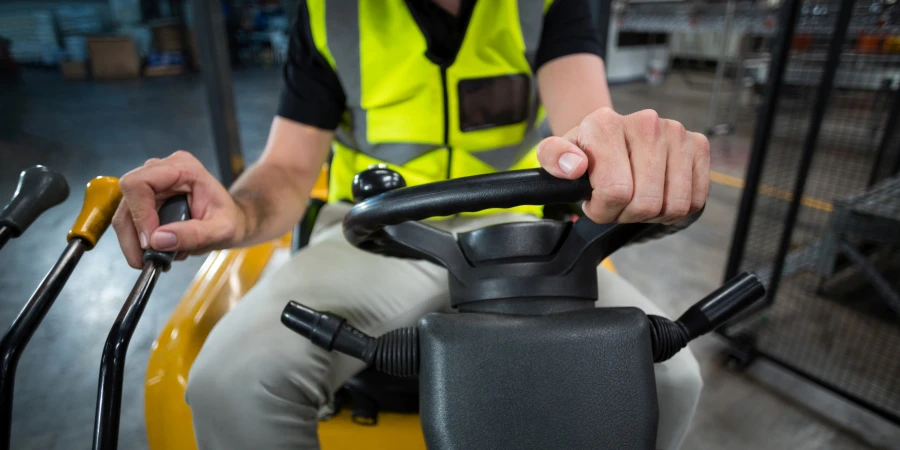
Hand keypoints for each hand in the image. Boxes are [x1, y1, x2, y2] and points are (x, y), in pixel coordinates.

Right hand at [112, 151, 245, 267]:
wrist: (230, 221)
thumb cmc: (229, 219)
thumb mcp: (221, 230)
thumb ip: (194, 234)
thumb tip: (157, 240)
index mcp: (182, 167)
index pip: (140, 183)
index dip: (139, 214)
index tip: (150, 242)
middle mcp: (162, 170)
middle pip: (127, 199)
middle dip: (133, 234)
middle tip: (147, 259)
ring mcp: (152, 184)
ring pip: (123, 213)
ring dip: (133, 242)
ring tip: (156, 259)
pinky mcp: (146, 199)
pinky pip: (129, 221)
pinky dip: (137, 241)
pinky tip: (156, 251)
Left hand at [537, 108, 709, 224]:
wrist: (612, 134)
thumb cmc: (587, 151)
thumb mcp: (557, 154)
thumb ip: (553, 157)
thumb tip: (575, 166)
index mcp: (606, 124)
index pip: (615, 192)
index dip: (603, 210)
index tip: (595, 202)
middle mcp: (646, 123)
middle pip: (646, 203)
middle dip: (627, 214)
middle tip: (617, 202)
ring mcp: (676, 133)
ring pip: (674, 205)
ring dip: (653, 214)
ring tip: (636, 198)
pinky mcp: (698, 145)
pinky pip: (696, 199)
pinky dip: (676, 209)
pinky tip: (659, 195)